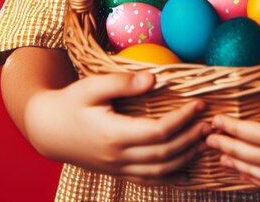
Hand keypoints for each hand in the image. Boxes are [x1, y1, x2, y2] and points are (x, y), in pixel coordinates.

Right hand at [25, 71, 209, 185]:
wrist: (47, 129)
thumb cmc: (71, 103)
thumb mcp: (93, 86)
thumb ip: (123, 83)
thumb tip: (155, 80)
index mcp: (115, 135)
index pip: (159, 132)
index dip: (183, 120)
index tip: (201, 104)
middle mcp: (119, 157)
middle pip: (165, 153)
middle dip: (192, 138)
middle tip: (211, 122)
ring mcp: (118, 168)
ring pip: (160, 170)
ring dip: (187, 157)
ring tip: (205, 141)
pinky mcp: (117, 171)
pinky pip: (149, 180)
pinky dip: (170, 175)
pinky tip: (186, 167)